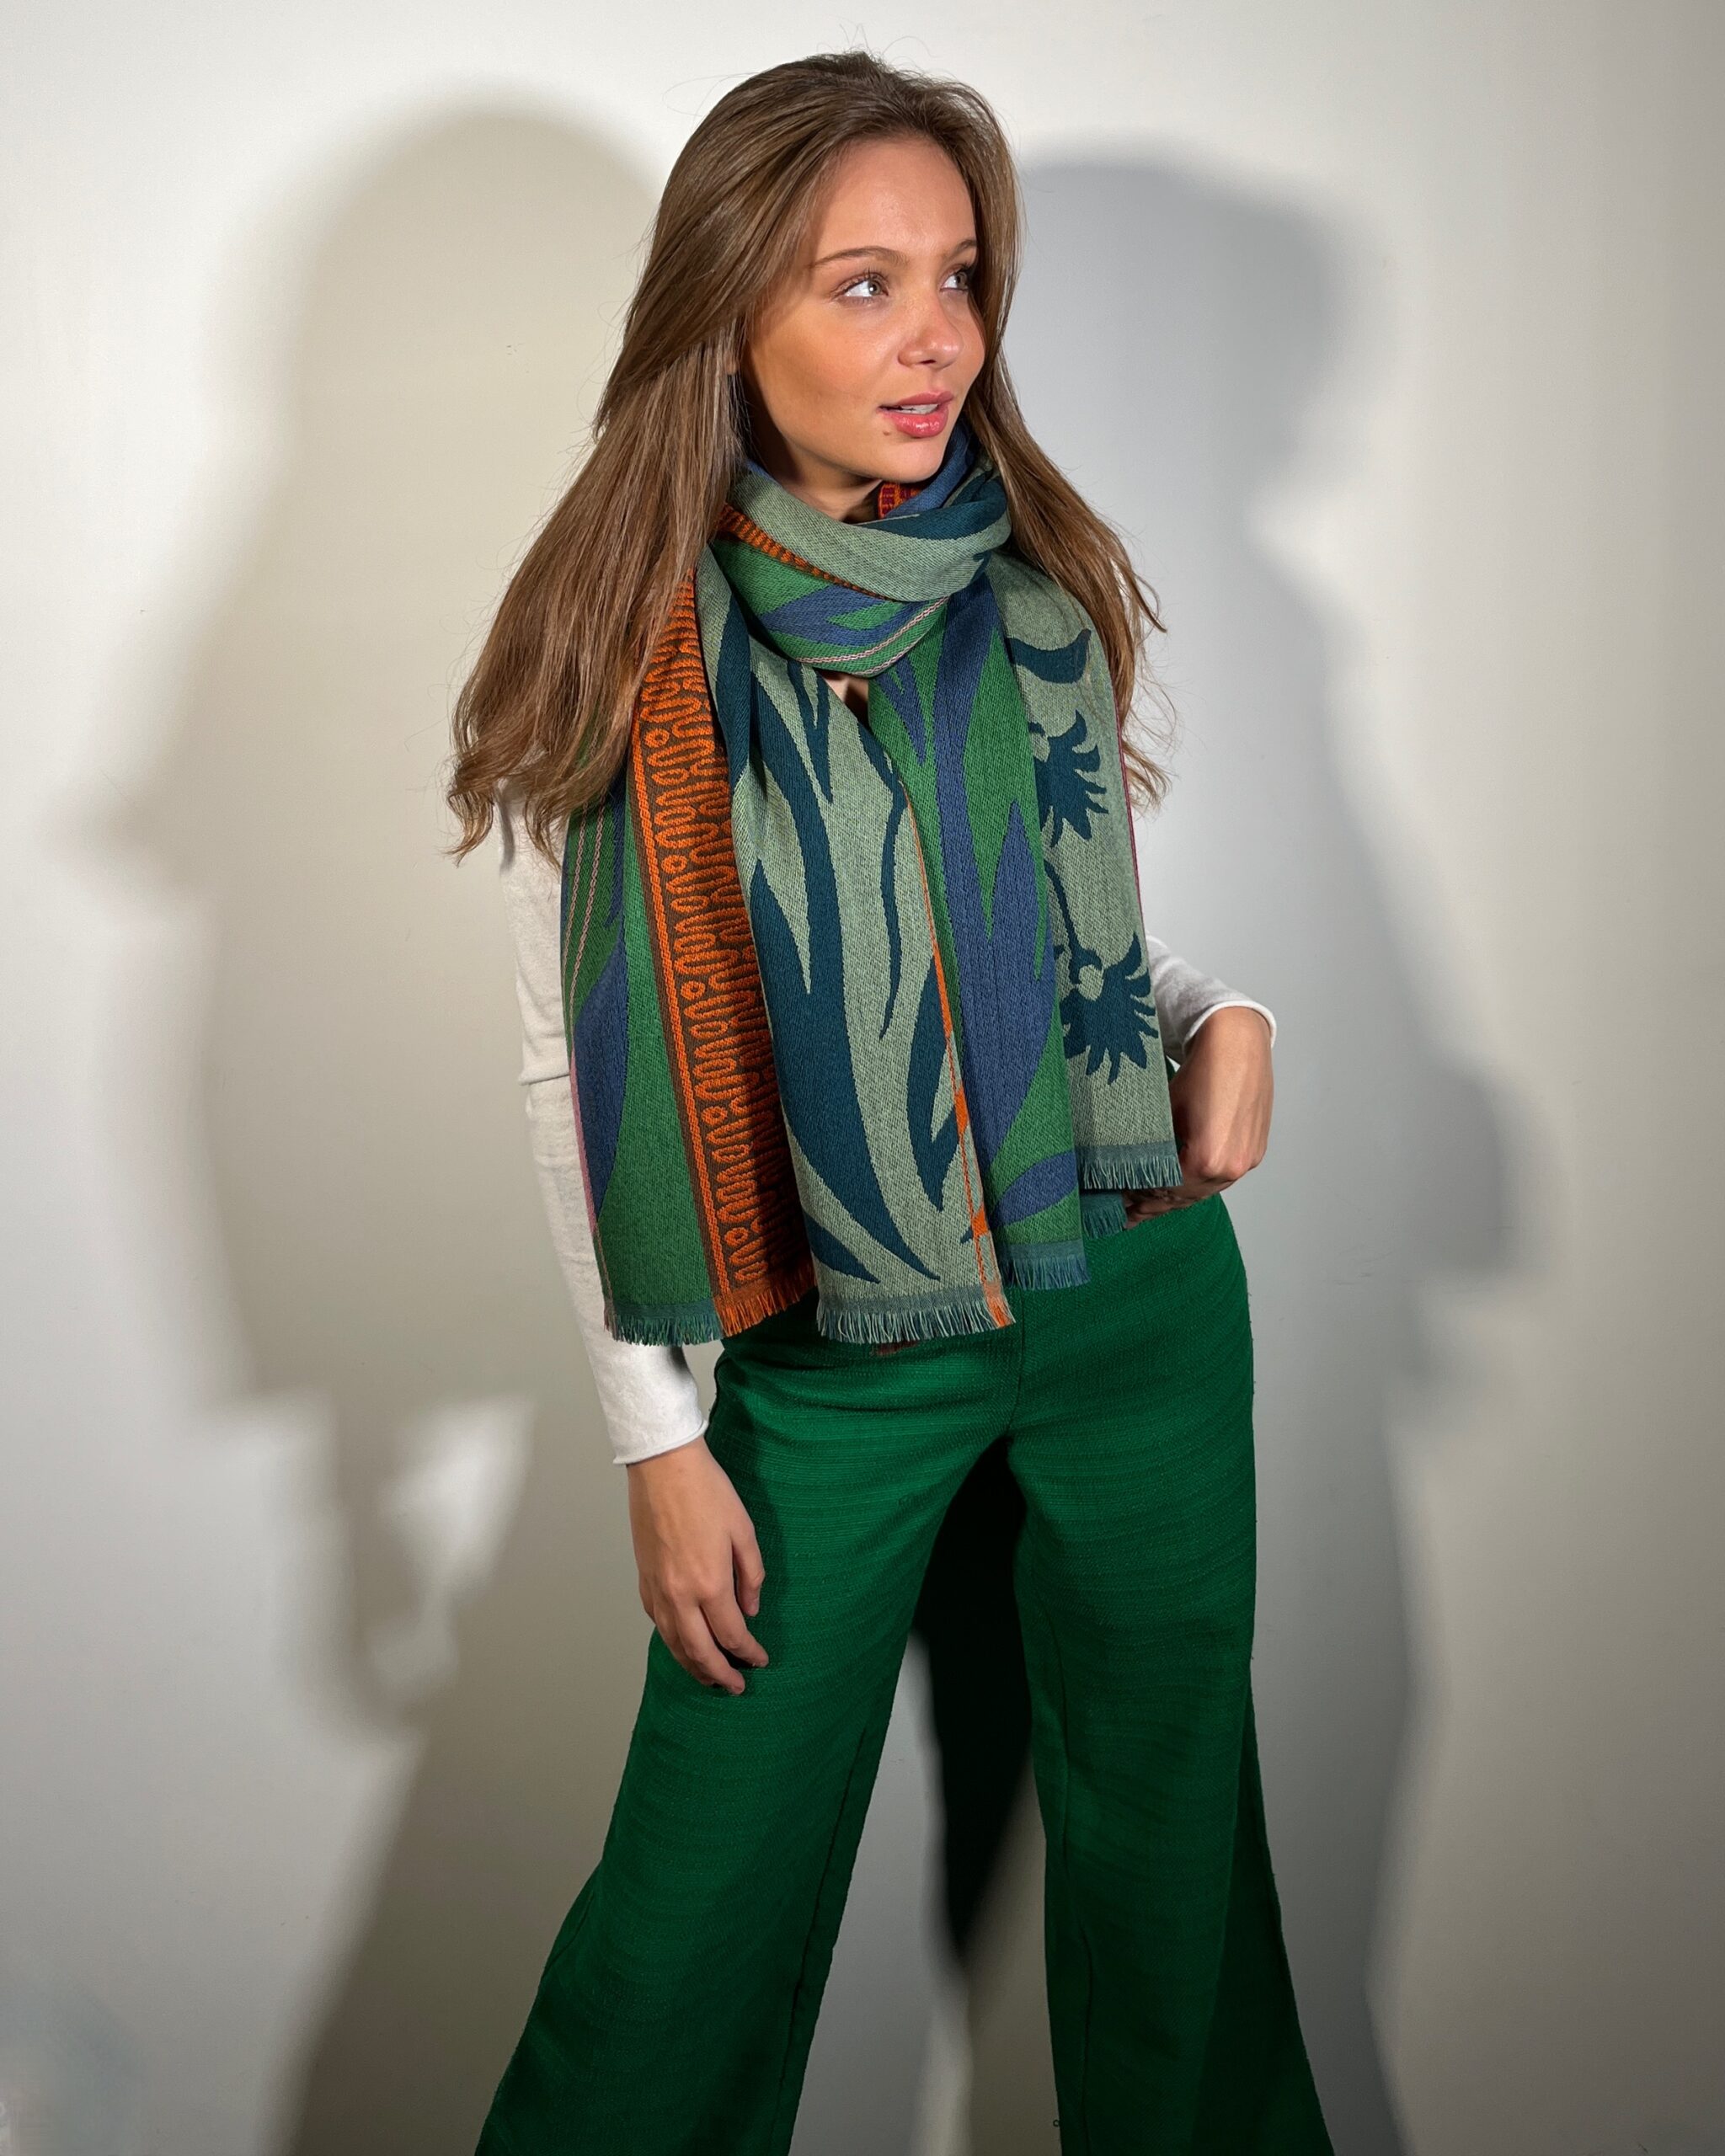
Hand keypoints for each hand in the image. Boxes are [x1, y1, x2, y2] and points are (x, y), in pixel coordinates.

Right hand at [625, 1438, 768, 1693]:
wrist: (664, 1467)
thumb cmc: (708, 1492)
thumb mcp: (744, 1531)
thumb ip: (751, 1576)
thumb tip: (750, 1610)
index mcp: (709, 1583)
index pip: (731, 1634)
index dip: (748, 1653)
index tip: (760, 1660)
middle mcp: (680, 1595)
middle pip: (699, 1651)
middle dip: (719, 1674)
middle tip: (735, 1686)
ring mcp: (657, 1589)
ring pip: (674, 1643)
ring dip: (693, 1665)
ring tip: (710, 1676)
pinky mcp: (644, 1579)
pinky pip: (658, 1623)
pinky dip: (672, 1641)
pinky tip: (683, 1643)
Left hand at [1123, 1006, 1273, 1224]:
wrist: (1237, 1041)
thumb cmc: (1200, 1070)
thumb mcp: (1164, 1112)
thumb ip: (1151, 1148)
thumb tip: (1126, 1169)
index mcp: (1206, 1159)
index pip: (1164, 1192)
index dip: (1138, 1197)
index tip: (1118, 1200)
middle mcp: (1230, 1167)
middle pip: (1184, 1198)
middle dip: (1154, 1206)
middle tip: (1128, 1215)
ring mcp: (1246, 1162)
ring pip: (1204, 1192)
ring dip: (1176, 1199)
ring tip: (1149, 1207)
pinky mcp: (1254, 1152)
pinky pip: (1221, 1179)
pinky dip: (1198, 1185)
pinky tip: (1181, 1187)